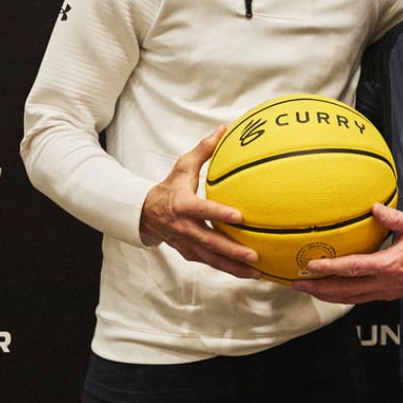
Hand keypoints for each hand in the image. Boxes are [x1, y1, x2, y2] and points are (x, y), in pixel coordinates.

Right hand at [140, 125, 260, 278]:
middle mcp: (185, 227)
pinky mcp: (190, 254)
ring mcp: (187, 244)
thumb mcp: (183, 166)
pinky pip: (211, 263)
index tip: (240, 217)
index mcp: (183, 205)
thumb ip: (204, 149)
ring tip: (257, 272)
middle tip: (254, 255)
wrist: (145, 213)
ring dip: (234, 267)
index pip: (203, 210)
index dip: (220, 213)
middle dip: (231, 251)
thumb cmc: (170, 187)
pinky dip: (229, 270)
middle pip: (210, 242)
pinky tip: (249, 274)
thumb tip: (223, 129)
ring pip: (212, 259)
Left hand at [292, 203, 402, 303]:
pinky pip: (358, 299)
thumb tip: (374, 207)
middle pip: (344, 290)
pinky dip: (340, 297)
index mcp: (388, 265)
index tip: (312, 265)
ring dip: (326, 295)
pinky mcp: (385, 295)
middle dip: (319, 288)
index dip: (331, 267)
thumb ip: (393, 217)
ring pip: (349, 298)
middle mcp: (383, 282)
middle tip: (297, 283)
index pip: (353, 268)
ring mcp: (383, 292)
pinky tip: (330, 292)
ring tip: (308, 290)